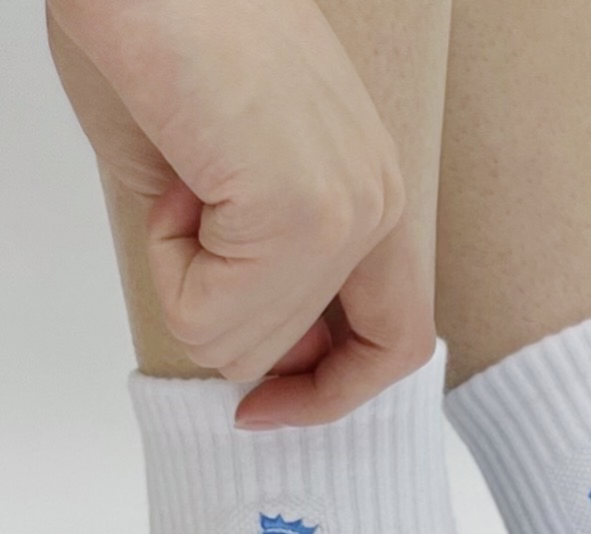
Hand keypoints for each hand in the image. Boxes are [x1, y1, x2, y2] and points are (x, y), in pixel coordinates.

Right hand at [49, 0, 434, 424]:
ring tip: (179, 178)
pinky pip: (211, 316)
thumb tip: (252, 362)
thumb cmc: (160, 37)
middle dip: (236, 328)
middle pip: (325, 362)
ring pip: (250, 345)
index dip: (332, 390)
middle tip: (182, 231)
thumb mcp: (220, 189)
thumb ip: (256, 281)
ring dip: (184, 278)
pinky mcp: (298, 210)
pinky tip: (172, 177)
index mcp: (375, 195)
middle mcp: (381, 205)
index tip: (263, 406)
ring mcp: (348, 210)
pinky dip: (165, 264)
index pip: (397, 343)